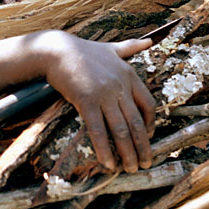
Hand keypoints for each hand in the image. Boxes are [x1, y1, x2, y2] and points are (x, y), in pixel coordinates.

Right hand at [37, 31, 155, 172]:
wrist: (57, 50)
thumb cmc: (83, 50)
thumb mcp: (112, 47)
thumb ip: (131, 47)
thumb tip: (150, 40)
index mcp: (129, 74)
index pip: (148, 103)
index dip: (151, 123)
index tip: (150, 135)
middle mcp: (120, 86)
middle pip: (137, 122)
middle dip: (143, 146)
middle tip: (145, 163)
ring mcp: (104, 94)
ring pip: (121, 130)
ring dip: (128, 153)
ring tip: (130, 168)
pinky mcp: (86, 101)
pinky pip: (98, 130)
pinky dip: (104, 149)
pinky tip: (108, 163)